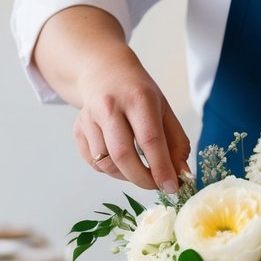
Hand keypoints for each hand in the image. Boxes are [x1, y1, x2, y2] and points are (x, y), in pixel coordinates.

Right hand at [32, 6, 191, 193]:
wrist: (104, 73)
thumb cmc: (138, 94)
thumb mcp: (164, 110)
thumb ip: (176, 143)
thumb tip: (182, 175)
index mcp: (138, 98)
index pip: (149, 139)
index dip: (161, 168)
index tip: (172, 188)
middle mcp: (109, 106)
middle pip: (122, 155)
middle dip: (142, 179)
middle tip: (156, 186)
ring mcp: (89, 118)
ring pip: (106, 163)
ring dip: (127, 175)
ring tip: (139, 168)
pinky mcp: (78, 130)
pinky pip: (94, 163)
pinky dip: (111, 170)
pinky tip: (121, 160)